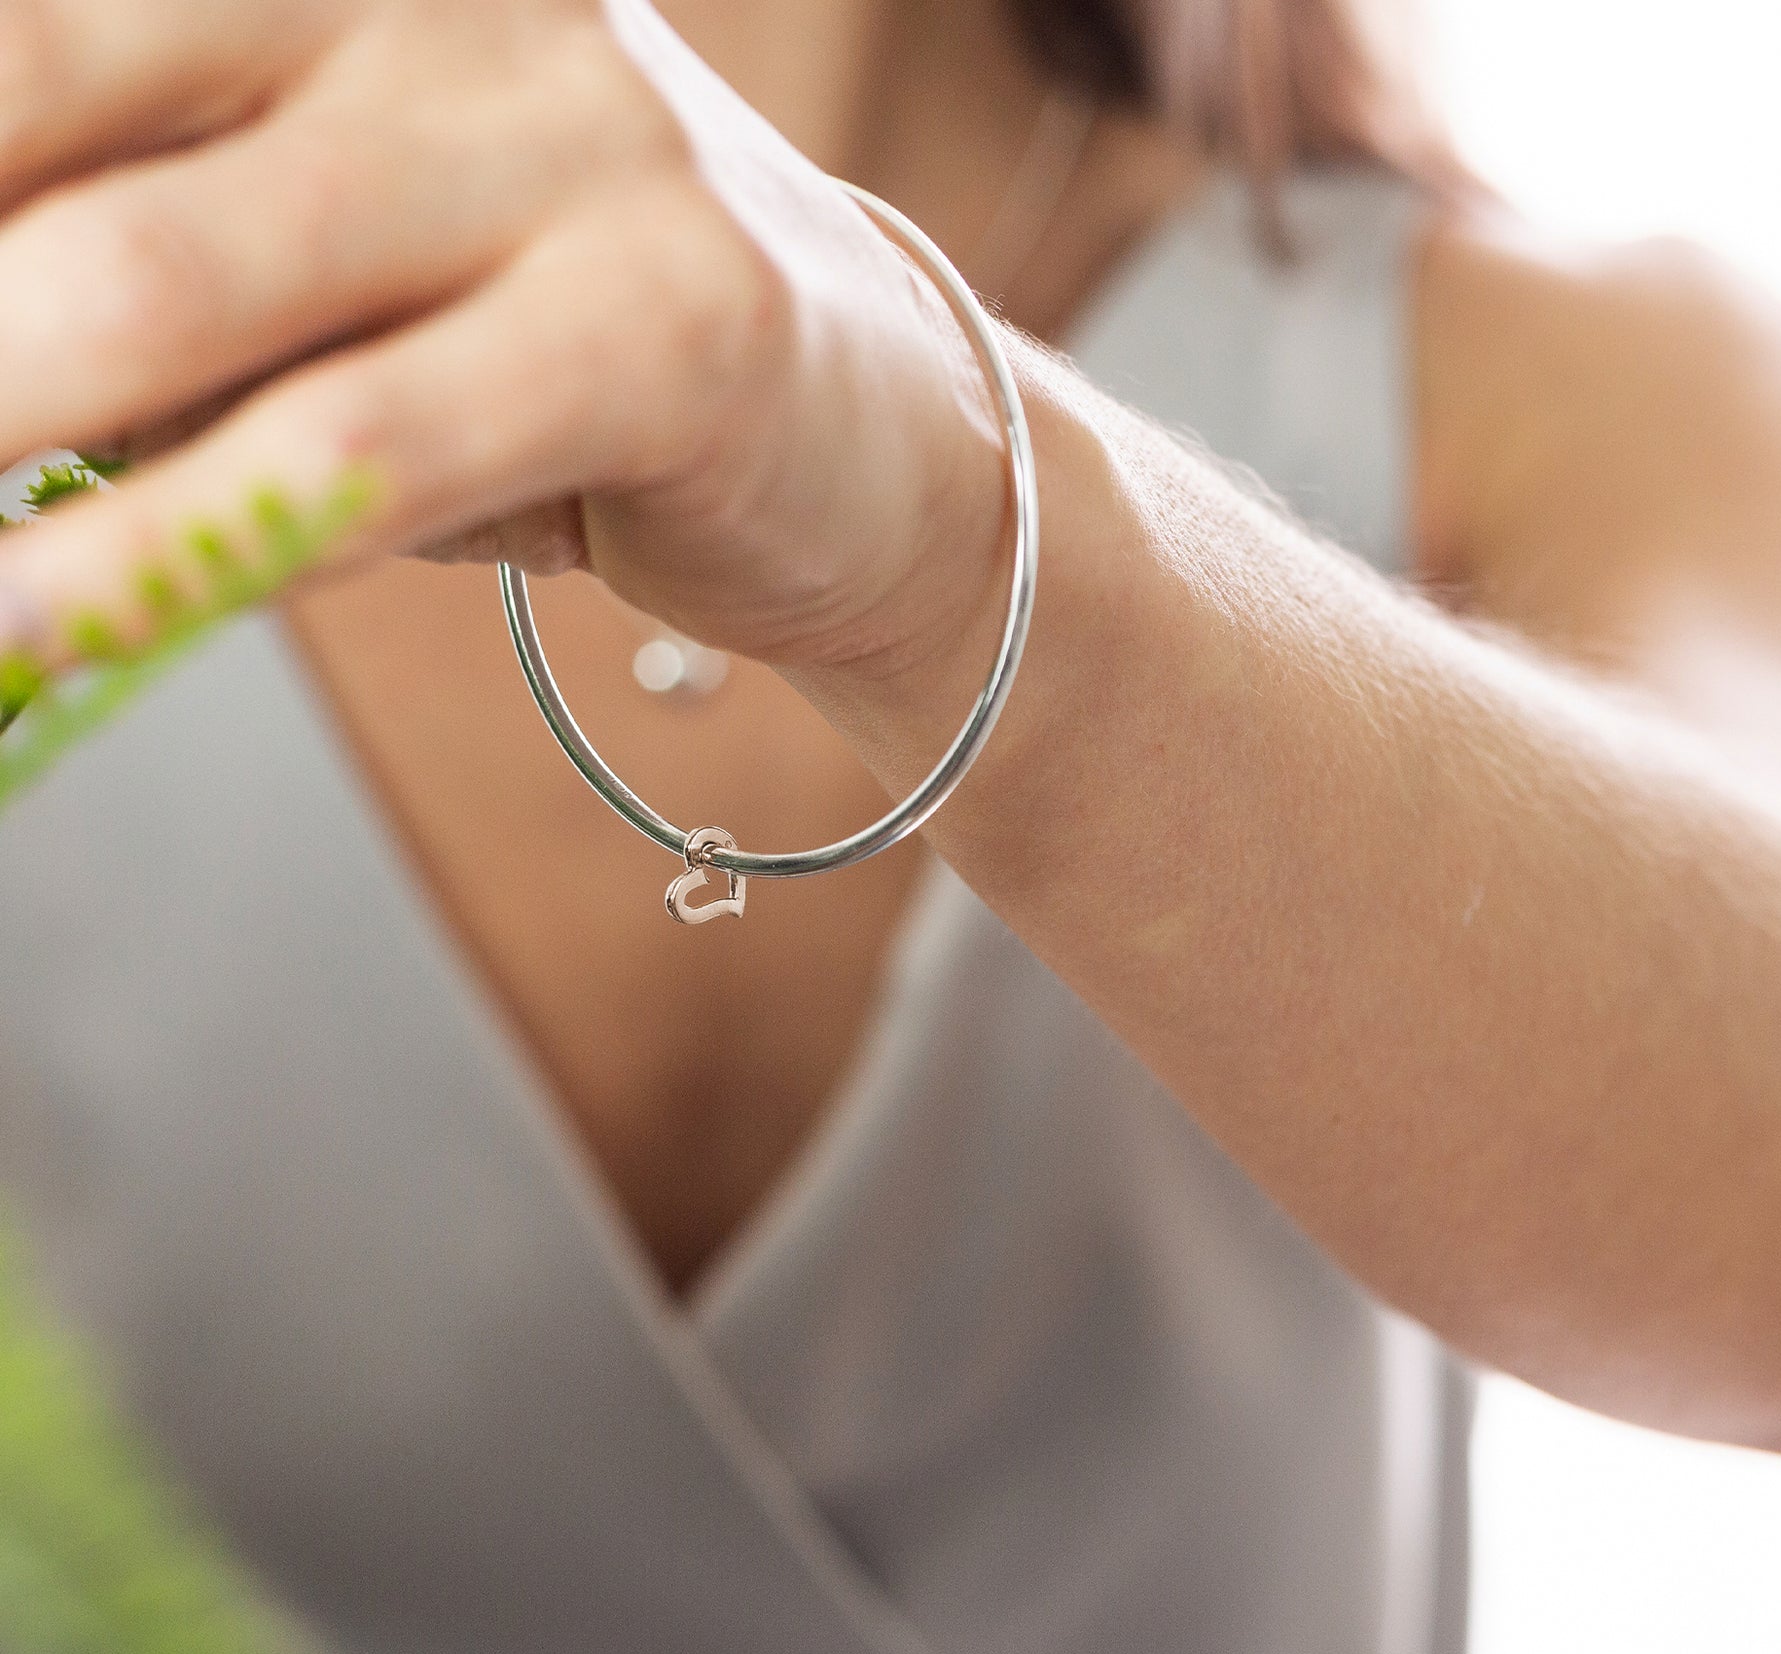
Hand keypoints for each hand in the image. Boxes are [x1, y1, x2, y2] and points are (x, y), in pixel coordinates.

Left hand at [0, 0, 1007, 677]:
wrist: (867, 429)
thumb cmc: (555, 357)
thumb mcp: (323, 286)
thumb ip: (133, 282)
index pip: (34, 28)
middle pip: (49, 84)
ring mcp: (567, 130)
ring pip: (188, 271)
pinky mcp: (668, 314)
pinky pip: (365, 448)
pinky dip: (175, 558)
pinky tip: (36, 635)